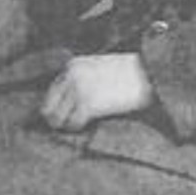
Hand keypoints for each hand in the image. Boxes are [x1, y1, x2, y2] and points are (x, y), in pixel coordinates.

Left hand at [39, 53, 153, 131]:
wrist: (146, 73)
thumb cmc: (127, 73)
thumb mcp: (97, 67)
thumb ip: (81, 79)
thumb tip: (71, 101)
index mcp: (72, 65)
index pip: (52, 91)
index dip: (56, 106)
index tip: (63, 115)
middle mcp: (70, 76)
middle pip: (49, 105)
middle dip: (55, 118)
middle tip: (65, 126)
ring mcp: (78, 89)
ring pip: (57, 117)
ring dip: (65, 125)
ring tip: (75, 127)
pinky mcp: (89, 104)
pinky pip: (73, 123)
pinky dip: (76, 129)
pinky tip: (84, 127)